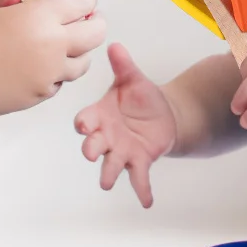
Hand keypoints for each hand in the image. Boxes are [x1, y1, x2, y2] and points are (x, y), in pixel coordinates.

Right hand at [0, 0, 104, 119]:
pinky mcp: (42, 94)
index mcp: (41, 16)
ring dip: (80, 50)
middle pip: (96, 32)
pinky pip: (61, 81)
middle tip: (87, 20)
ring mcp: (50, 74)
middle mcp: (53, 45)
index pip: (83, 3)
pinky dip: (59, 72)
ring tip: (67, 44)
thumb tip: (47, 11)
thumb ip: (29, 10)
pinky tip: (45, 65)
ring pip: (84, 61)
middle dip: (95, 23)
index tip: (85, 0)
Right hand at [74, 44, 177, 207]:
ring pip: (110, 165)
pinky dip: (142, 191)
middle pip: (93, 145)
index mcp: (100, 114)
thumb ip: (123, 65)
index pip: (86, 119)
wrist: (163, 114)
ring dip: (107, 174)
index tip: (83, 125)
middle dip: (91, 149)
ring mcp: (121, 151)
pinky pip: (138, 178)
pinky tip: (148, 202)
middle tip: (91, 153)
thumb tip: (115, 45)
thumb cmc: (141, 96)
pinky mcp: (139, 161)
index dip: (84, 123)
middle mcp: (106, 136)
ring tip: (106, 183)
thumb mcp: (133, 78)